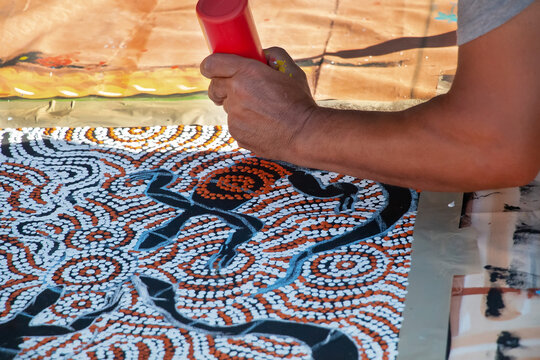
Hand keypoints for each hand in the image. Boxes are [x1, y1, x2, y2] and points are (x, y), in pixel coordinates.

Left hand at [200, 47, 318, 161]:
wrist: (305, 134)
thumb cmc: (300, 102)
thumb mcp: (291, 71)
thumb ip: (273, 56)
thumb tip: (261, 55)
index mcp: (246, 72)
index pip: (211, 64)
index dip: (210, 66)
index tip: (212, 69)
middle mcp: (236, 92)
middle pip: (214, 88)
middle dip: (222, 88)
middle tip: (236, 91)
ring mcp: (234, 116)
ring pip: (228, 108)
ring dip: (238, 108)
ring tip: (262, 112)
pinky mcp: (236, 134)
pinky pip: (235, 126)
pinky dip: (245, 125)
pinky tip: (263, 126)